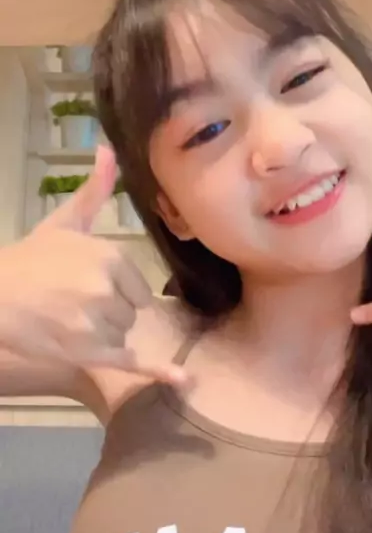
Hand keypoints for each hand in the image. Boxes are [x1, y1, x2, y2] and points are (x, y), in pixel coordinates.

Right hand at [0, 147, 184, 384]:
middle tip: (70, 305)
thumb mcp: (63, 222)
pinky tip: (183, 382)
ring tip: (65, 322)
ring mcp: (97, 321)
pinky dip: (158, 373)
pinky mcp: (87, 351)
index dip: (115, 292)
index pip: (137, 287)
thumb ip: (93, 190)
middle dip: (107, 312)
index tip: (84, 288)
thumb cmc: (27, 260)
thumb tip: (109, 150)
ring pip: (122, 335)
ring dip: (102, 335)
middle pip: (131, 312)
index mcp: (111, 255)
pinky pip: (131, 362)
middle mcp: (108, 287)